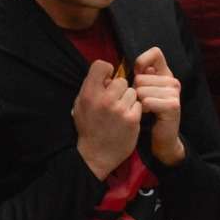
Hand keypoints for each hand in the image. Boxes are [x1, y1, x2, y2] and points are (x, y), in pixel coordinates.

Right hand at [73, 59, 141, 179]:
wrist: (96, 155)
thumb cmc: (89, 128)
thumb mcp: (81, 105)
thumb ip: (91, 88)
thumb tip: (108, 77)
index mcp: (89, 93)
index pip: (101, 65)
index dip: (107, 71)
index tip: (108, 81)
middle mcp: (104, 99)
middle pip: (121, 80)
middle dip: (120, 90)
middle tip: (115, 102)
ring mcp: (120, 109)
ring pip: (132, 92)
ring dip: (129, 100)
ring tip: (121, 112)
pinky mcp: (133, 119)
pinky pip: (139, 104)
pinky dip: (135, 111)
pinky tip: (127, 119)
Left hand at [131, 47, 184, 165]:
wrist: (162, 137)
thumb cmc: (149, 112)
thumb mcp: (144, 90)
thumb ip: (141, 76)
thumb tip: (137, 69)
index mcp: (166, 74)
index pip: (155, 53)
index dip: (141, 62)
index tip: (139, 75)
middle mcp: (173, 81)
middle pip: (141, 76)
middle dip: (135, 90)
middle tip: (144, 102)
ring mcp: (174, 93)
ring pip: (141, 90)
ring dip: (138, 102)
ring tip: (147, 109)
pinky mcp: (172, 106)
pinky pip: (146, 101)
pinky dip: (143, 109)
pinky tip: (150, 114)